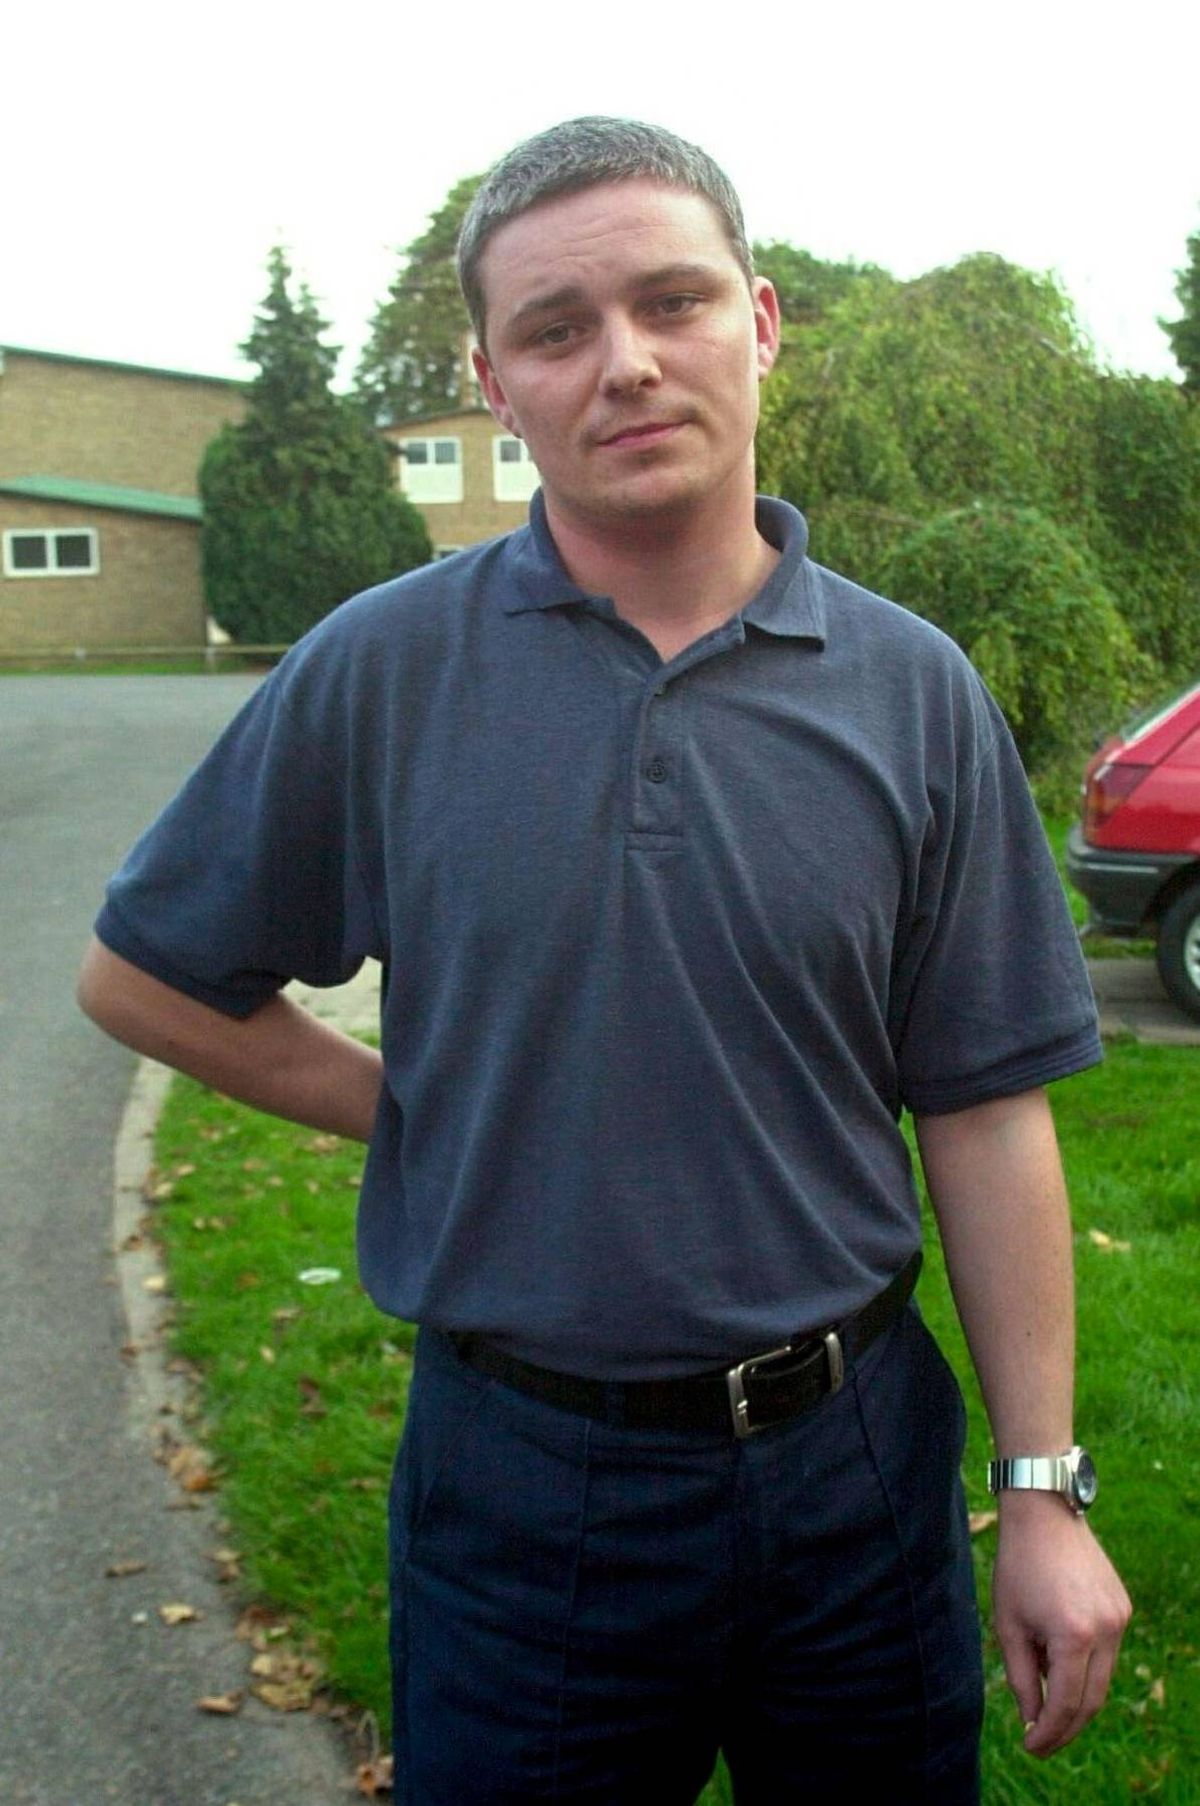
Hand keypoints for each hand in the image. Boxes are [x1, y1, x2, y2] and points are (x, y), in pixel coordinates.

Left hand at [992, 1491, 1130, 1756]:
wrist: (1044, 1513)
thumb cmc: (1018, 1566)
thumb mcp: (1009, 1624)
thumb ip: (1020, 1677)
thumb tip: (1033, 1718)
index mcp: (1073, 1636)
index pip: (1065, 1704)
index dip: (1048, 1733)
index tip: (1031, 1746)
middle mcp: (1105, 1631)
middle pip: (1091, 1700)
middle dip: (1065, 1726)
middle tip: (1041, 1741)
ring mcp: (1119, 1619)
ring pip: (1102, 1679)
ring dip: (1076, 1698)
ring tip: (1047, 1706)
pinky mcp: (1122, 1608)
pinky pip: (1106, 1653)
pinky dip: (1086, 1668)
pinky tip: (1060, 1667)